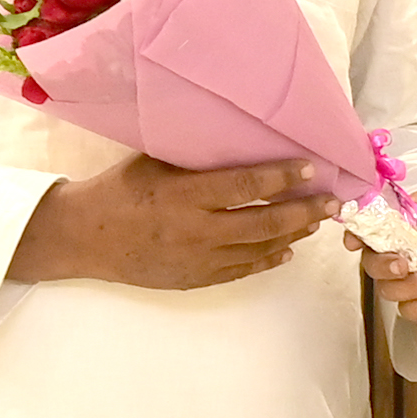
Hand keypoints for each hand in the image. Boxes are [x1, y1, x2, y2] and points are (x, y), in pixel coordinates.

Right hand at [21, 156, 323, 292]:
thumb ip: (196, 157)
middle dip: (303, 211)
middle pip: (263, 222)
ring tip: (315, 221)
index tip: (311, 167)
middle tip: (331, 201)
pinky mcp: (193, 279)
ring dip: (291, 234)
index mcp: (185, 194)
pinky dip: (267, 259)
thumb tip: (240, 138)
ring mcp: (197, 259)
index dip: (282, 176)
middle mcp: (196, 230)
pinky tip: (286, 249)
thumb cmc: (119, 190)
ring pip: (257, 248)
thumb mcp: (154, 161)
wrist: (85, 238)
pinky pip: (240, 270)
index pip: (245, 185)